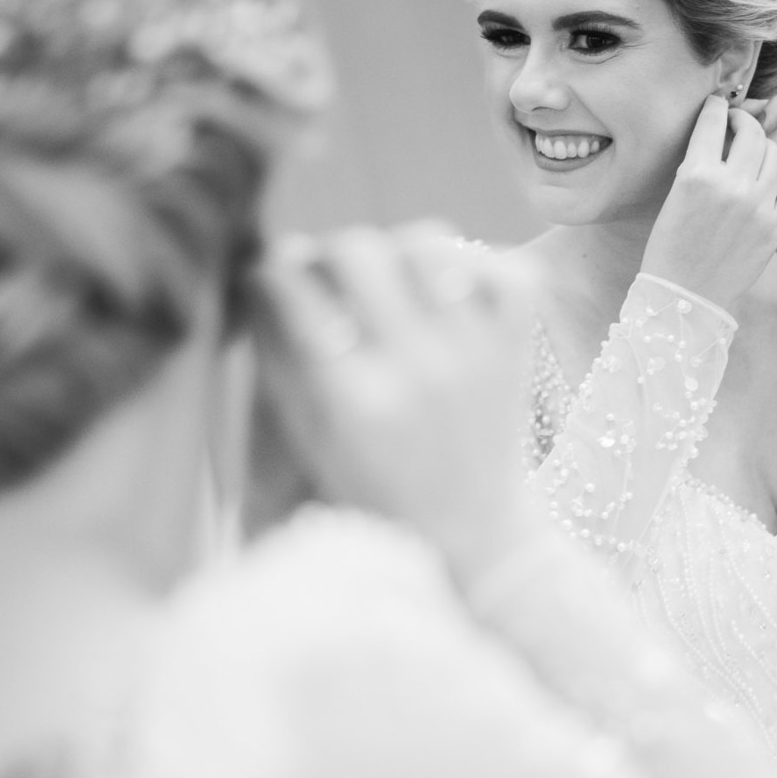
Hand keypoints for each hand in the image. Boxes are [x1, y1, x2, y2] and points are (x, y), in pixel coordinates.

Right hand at [264, 222, 544, 586]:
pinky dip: (470, 264)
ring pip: (427, 241)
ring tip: (388, 283)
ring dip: (397, 251)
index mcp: (351, 403)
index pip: (291, 289)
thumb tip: (259, 270)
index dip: (268, 274)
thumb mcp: (306, 437)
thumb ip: (277, 351)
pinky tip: (443, 291)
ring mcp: (474, 356)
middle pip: (356, 249)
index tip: (268, 280)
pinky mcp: (517, 347)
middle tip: (327, 280)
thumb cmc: (369, 489)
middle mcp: (416, 373)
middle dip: (328, 255)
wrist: (469, 536)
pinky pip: (499, 265)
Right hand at [640, 95, 776, 315]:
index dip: (716, 107)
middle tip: (740, 123)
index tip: (718, 105)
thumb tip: (719, 138)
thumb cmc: (670, 250)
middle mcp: (730, 185)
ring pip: (776, 154)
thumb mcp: (674, 199)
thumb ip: (698, 167)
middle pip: (750, 132)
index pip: (712, 121)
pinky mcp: (775, 226)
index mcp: (696, 175)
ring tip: (759, 151)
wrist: (684, 298)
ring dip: (767, 146)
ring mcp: (757, 206)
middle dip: (745, 120)